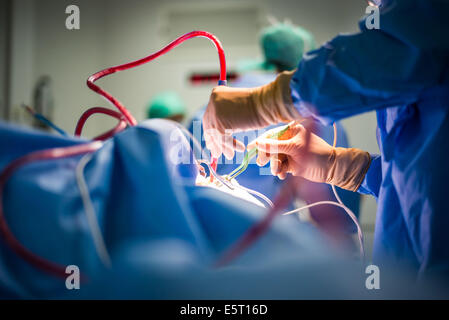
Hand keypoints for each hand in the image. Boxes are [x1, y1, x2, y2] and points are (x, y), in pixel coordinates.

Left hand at [203, 71, 299, 158]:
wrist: (268, 102)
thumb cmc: (260, 106)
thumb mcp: (238, 110)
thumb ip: (227, 118)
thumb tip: (218, 136)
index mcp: (216, 94)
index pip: (209, 117)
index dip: (210, 133)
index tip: (212, 145)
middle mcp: (213, 101)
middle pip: (209, 126)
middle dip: (214, 141)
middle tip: (217, 154)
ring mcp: (215, 111)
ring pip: (216, 134)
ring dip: (223, 147)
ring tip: (229, 156)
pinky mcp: (220, 122)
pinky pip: (223, 138)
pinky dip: (231, 145)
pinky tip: (240, 149)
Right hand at [248, 122, 371, 190]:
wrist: (331, 169)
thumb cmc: (317, 153)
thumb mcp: (295, 148)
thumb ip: (275, 146)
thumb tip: (258, 143)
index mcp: (291, 132)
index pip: (271, 135)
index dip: (260, 142)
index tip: (250, 148)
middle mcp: (289, 141)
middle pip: (270, 148)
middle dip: (267, 157)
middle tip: (262, 163)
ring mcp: (290, 154)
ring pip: (274, 159)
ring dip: (274, 166)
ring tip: (279, 172)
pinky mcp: (291, 165)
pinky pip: (280, 168)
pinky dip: (280, 172)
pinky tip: (283, 175)